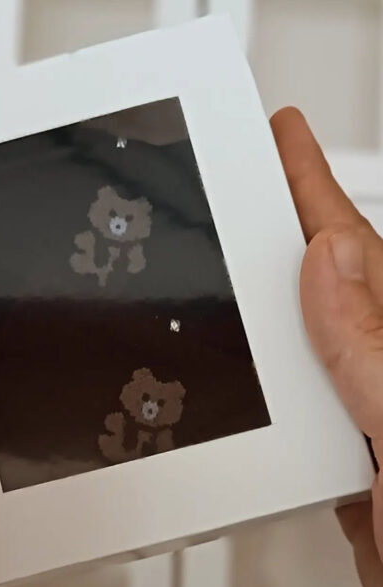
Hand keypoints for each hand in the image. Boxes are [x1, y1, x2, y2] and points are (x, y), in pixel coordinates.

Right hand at [271, 108, 382, 586]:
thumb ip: (370, 351)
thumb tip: (324, 264)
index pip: (348, 244)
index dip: (308, 182)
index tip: (280, 132)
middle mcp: (376, 365)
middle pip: (312, 275)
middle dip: (275, 216)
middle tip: (245, 169)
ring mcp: (350, 405)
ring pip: (288, 331)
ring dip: (253, 288)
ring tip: (226, 241)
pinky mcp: (328, 446)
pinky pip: (280, 386)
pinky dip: (250, 362)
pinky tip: (237, 344)